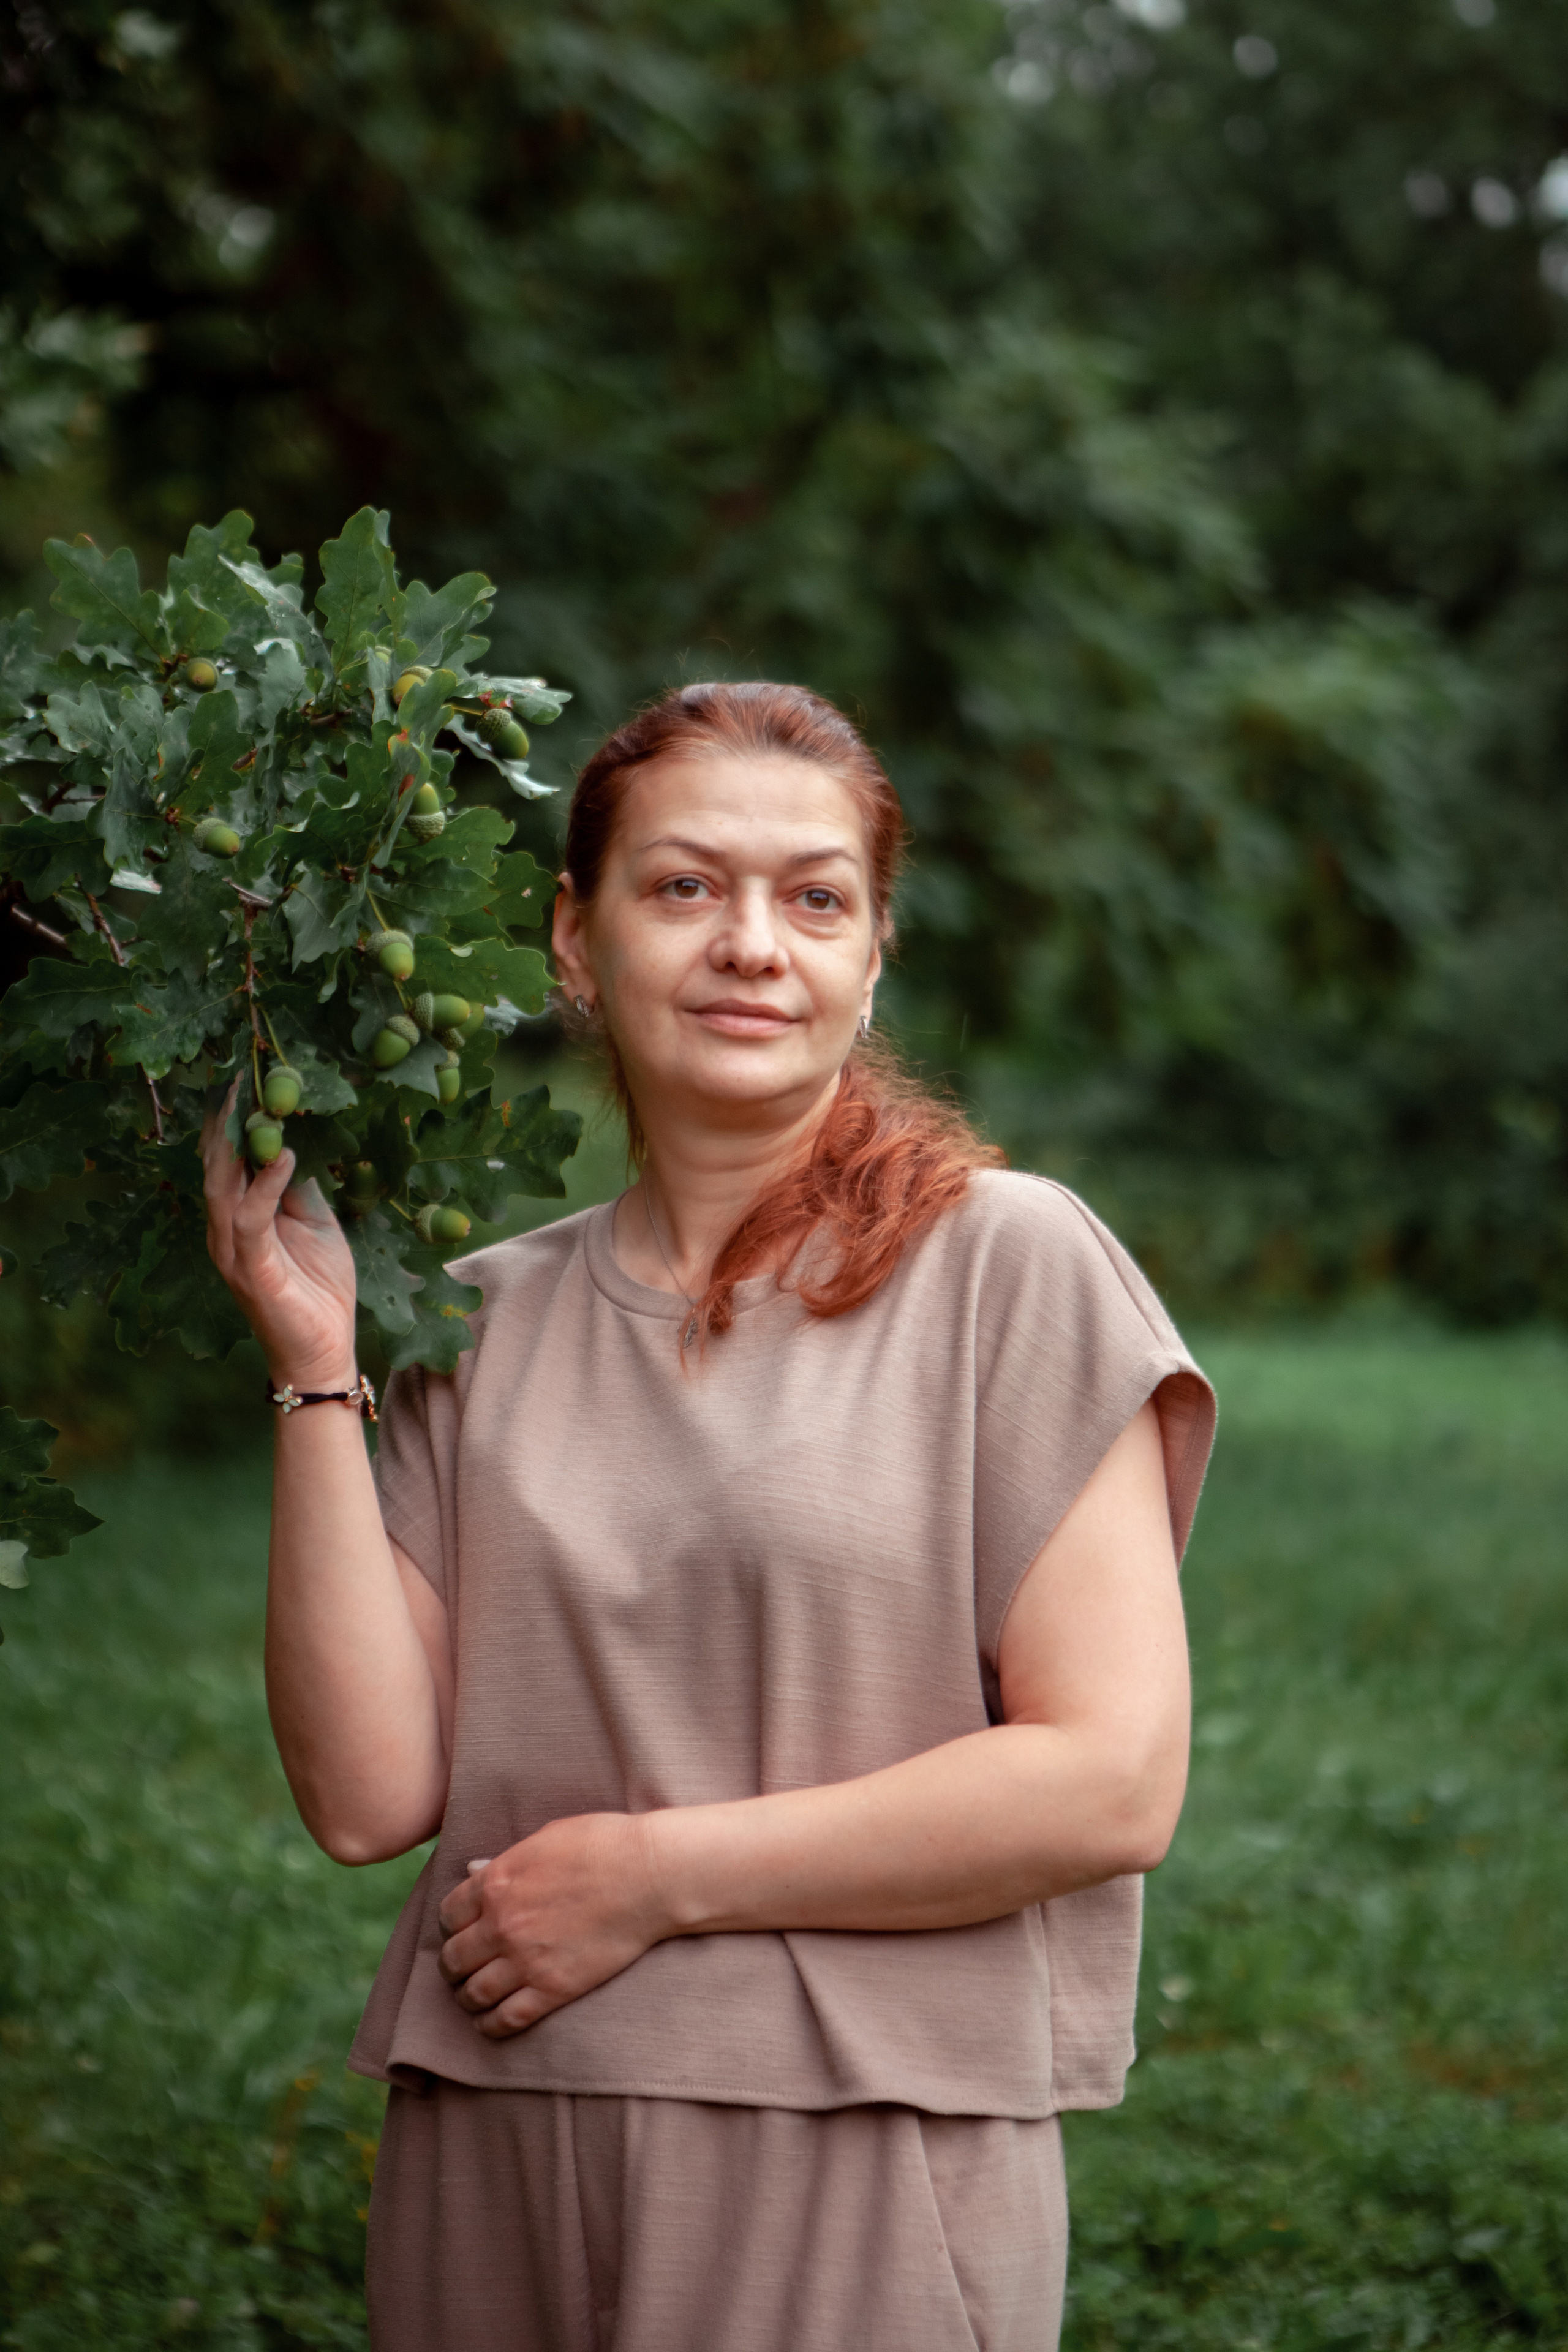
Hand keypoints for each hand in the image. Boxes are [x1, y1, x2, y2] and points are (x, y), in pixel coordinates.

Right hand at [201, 1090, 358, 1389]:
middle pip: (215, 1163)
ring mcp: (232, 1250)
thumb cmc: (320, 1287)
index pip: (225, 1159)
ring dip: (237, 1142)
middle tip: (240, 1071)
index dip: (232, 1119)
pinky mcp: (250, 1270)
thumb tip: (300, 1141)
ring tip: (254, 1100)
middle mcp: (224, 1229)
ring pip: (222, 1185)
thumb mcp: (316, 1223)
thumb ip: (300, 1187)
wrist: (323, 1350)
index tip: (246, 1075)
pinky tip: (283, 1155)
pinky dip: (265, 1185)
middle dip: (225, 1118)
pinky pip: (250, 1219)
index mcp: (238, 1216)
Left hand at [436, 1814, 668, 2037]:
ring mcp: (526, 1960)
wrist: (649, 1875)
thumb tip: (473, 1871)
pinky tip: (490, 2022)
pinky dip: (490, 2025)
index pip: (448, 1915)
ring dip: (466, 1997)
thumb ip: (505, 1861)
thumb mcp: (545, 1839)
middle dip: (452, 1965)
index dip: (449, 1926)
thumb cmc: (602, 1845)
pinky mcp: (553, 1989)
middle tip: (461, 1968)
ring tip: (472, 1997)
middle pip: (453, 1958)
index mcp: (497, 1883)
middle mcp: (502, 1925)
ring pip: (473, 1993)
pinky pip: (506, 2019)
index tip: (459, 1931)